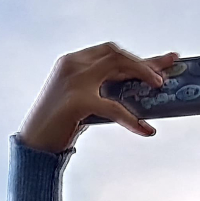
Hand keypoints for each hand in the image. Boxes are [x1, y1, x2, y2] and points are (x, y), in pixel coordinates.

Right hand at [19, 43, 178, 152]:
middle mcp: (72, 65)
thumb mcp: (81, 102)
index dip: (139, 58)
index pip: (110, 53)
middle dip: (145, 62)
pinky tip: (145, 129)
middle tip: (165, 76)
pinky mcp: (77, 100)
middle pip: (117, 53)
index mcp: (71, 62)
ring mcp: (74, 80)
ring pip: (118, 65)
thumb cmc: (58, 128)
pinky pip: (113, 106)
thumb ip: (102, 92)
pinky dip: (131, 118)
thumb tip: (136, 93)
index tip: (164, 60)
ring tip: (160, 88)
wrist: (34, 147)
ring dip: (143, 73)